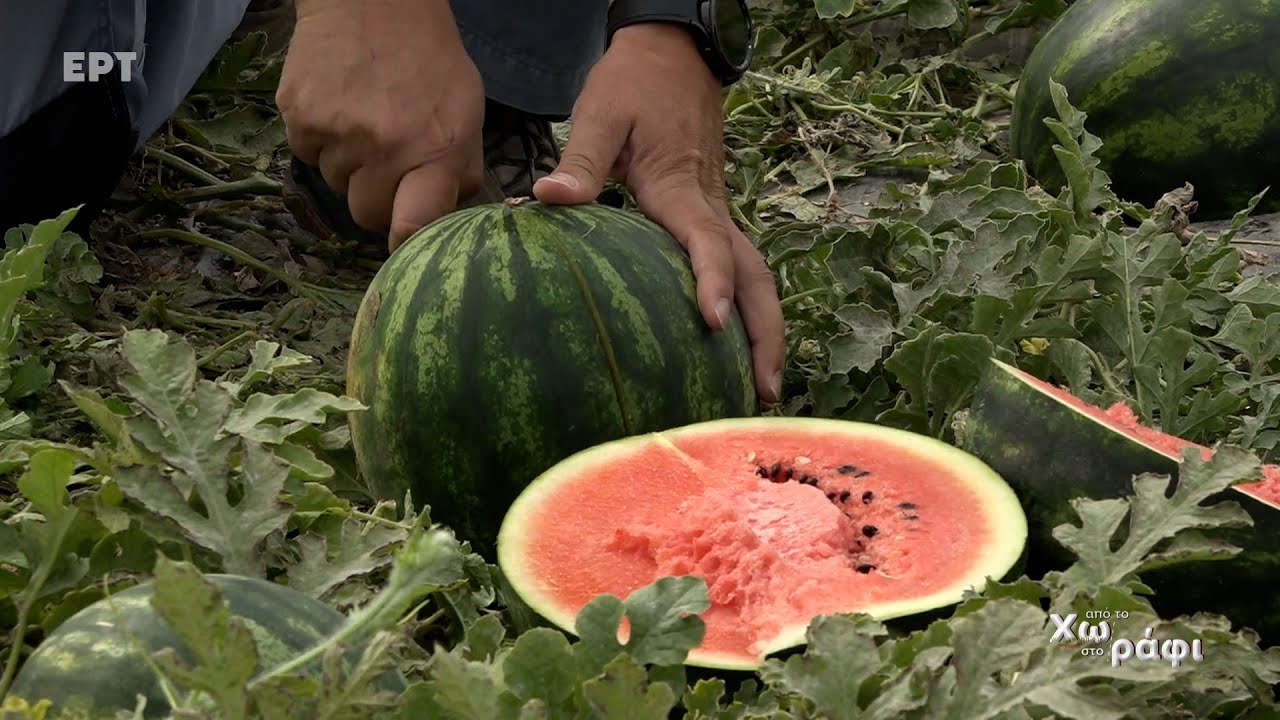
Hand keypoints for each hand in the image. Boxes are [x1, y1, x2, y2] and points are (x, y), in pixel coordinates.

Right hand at [276, 0, 485, 249]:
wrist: (374, 0)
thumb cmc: (429, 60)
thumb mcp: (467, 113)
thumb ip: (461, 169)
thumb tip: (447, 216)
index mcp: (434, 151)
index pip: (412, 227)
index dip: (404, 244)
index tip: (401, 241)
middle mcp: (385, 147)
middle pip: (366, 214)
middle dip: (376, 196)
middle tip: (387, 160)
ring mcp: (338, 133)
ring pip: (334, 184)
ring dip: (348, 164)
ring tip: (365, 119)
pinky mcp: (300, 116)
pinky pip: (306, 153)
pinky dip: (320, 138)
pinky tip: (339, 105)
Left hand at [532, 24, 785, 404]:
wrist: (673, 56)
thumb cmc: (634, 85)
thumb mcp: (600, 113)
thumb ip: (580, 158)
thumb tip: (549, 197)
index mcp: (681, 187)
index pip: (706, 241)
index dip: (713, 281)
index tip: (714, 323)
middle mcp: (710, 206)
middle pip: (755, 273)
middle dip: (765, 331)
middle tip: (764, 391)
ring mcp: (717, 212)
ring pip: (756, 274)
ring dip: (765, 327)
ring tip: (762, 385)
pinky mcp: (711, 214)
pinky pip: (740, 266)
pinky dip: (750, 307)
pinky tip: (735, 343)